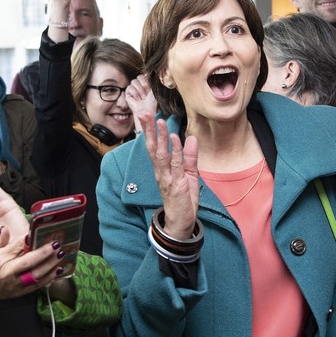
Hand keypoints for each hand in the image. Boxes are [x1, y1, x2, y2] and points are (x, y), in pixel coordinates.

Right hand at [0, 225, 65, 301]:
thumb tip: (5, 229)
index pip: (16, 248)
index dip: (28, 240)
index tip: (38, 233)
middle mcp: (8, 274)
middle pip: (30, 262)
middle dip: (45, 253)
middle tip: (57, 245)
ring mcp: (15, 285)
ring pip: (36, 276)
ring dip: (51, 266)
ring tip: (61, 256)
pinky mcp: (19, 292)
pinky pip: (37, 286)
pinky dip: (48, 279)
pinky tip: (57, 272)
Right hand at [126, 75, 156, 131]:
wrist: (146, 110)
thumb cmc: (152, 102)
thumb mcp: (155, 89)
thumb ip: (152, 79)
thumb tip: (155, 71)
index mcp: (146, 82)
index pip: (144, 74)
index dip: (147, 82)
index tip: (150, 90)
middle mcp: (139, 85)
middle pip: (139, 76)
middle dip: (144, 86)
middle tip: (146, 94)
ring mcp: (133, 88)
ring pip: (134, 81)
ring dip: (140, 91)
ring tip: (142, 98)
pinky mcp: (127, 93)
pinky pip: (129, 87)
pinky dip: (135, 94)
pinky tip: (138, 99)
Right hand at [140, 113, 198, 237]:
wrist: (182, 223)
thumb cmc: (184, 200)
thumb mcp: (190, 175)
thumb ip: (190, 157)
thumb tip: (190, 138)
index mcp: (162, 170)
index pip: (154, 147)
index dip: (150, 132)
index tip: (146, 117)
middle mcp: (161, 172)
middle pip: (153, 148)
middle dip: (149, 131)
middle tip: (144, 114)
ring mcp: (167, 178)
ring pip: (161, 155)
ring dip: (161, 137)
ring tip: (159, 122)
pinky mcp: (177, 184)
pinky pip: (175, 165)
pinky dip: (175, 150)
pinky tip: (174, 138)